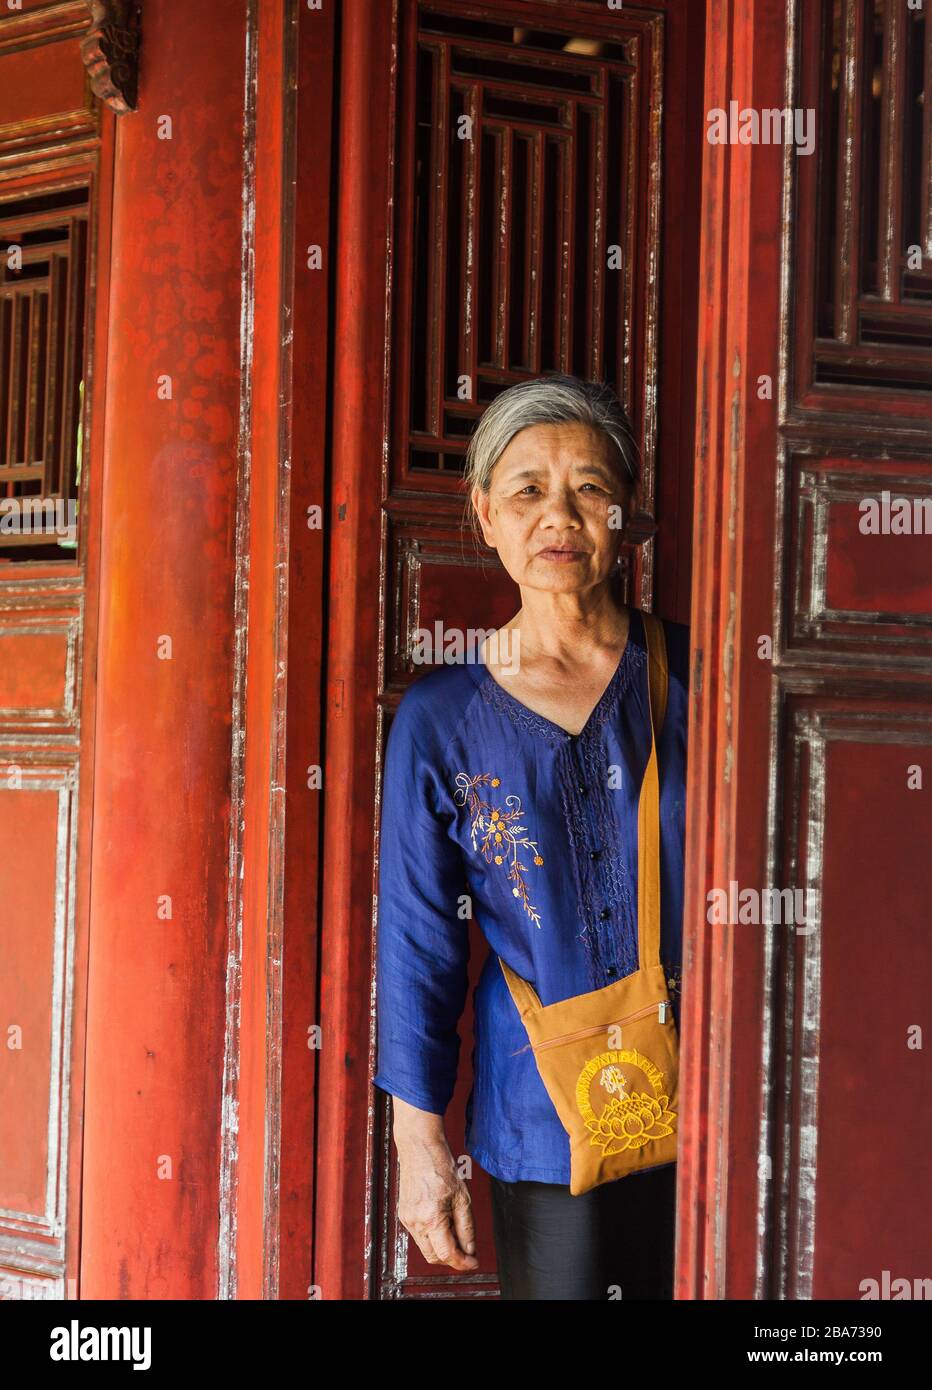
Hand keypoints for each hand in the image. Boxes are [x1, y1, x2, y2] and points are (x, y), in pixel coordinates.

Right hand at [392, 1097, 477, 1271]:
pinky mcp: (403, 1214)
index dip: (463, 1263)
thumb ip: (466, 1228)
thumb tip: (470, 1250)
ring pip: (426, 1248)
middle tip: (467, 1250)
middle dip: (452, 1258)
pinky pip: (419, 1235)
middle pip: (434, 1257)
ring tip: (455, 1228)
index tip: (474, 1263)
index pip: (447, 1255)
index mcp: (431, 1218)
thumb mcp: (462, 1196)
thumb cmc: (441, 1166)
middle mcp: (414, 1223)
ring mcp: (406, 1219)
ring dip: (441, 1247)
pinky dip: (432, 1236)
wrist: (419, 1146)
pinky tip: (443, 1220)